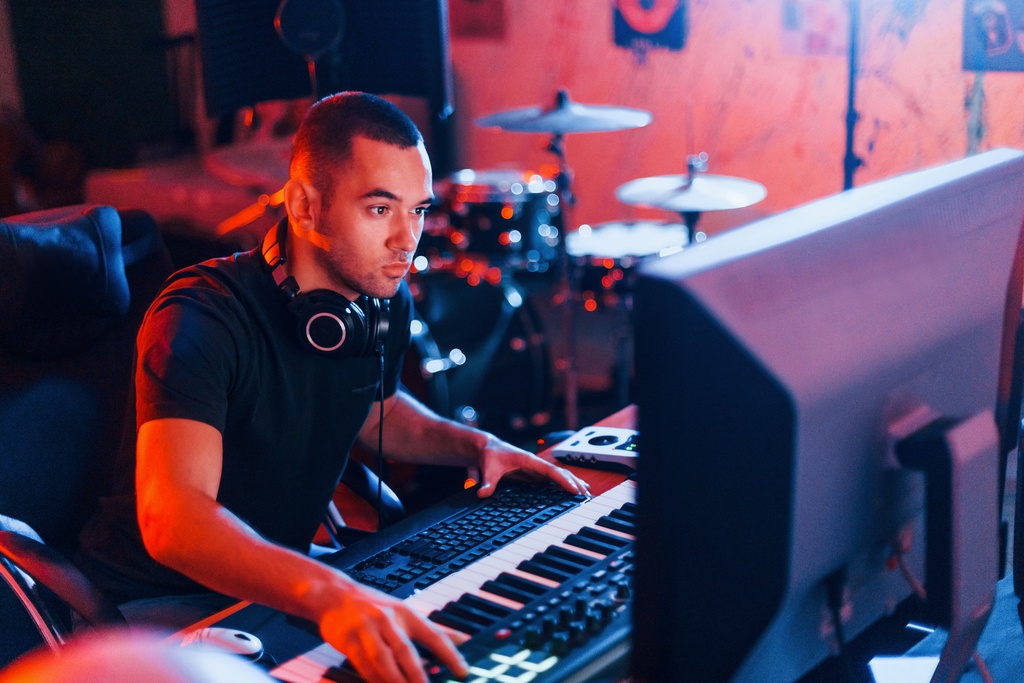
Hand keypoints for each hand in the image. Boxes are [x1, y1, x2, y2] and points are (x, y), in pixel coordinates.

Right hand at [319, 582, 468, 682]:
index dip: (450, 653)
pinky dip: (375, 680)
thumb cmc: (374, 606)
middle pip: (406, 650)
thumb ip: (431, 629)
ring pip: (383, 661)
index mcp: (405, 613)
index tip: (463, 671)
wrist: (334, 595)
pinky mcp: (348, 642)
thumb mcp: (404, 612)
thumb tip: (462, 639)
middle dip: (418, 674)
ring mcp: (366, 630)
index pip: (433, 634)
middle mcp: (387, 620)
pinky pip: (364, 666)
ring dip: (395, 681)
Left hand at [476, 436, 590, 498]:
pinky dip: (565, 484)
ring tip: (587, 493)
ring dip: (573, 483)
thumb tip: (482, 493)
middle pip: (560, 473)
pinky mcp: (534, 473)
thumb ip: (487, 482)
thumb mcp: (488, 468)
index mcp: (529, 460)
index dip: (563, 480)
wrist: (488, 448)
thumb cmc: (490, 455)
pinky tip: (573, 490)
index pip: (550, 471)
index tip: (575, 490)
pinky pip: (553, 479)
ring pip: (559, 475)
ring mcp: (537, 468)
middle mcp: (536, 464)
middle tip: (587, 496)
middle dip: (574, 483)